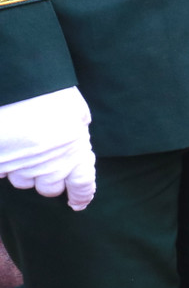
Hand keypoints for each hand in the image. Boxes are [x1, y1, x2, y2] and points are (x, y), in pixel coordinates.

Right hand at [0, 87, 96, 210]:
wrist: (21, 83)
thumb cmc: (52, 94)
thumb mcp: (77, 113)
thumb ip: (77, 135)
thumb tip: (76, 145)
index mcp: (75, 154)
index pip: (82, 186)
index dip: (81, 197)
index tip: (77, 203)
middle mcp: (50, 166)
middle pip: (49, 189)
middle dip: (48, 180)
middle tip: (44, 163)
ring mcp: (21, 165)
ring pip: (22, 182)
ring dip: (24, 172)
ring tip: (22, 150)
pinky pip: (1, 173)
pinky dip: (3, 165)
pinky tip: (6, 149)